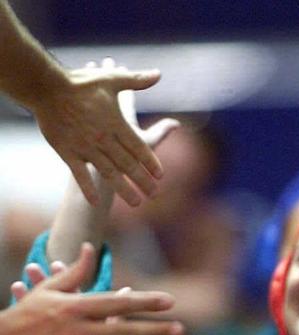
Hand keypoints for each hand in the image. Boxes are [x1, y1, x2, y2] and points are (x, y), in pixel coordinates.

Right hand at [2, 242, 183, 334]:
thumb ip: (75, 273)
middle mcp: (78, 331)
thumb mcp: (48, 292)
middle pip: (124, 330)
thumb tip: (91, 249)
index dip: (144, 302)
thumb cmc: (25, 317)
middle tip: (181, 330)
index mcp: (74, 307)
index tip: (169, 301)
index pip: (117, 303)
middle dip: (154, 330)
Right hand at [30, 61, 166, 207]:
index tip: (160, 175)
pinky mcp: (68, 152)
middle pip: (128, 164)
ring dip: (124, 189)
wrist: (47, 89)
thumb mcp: (111, 80)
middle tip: (154, 194)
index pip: (139, 147)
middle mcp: (103, 138)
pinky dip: (87, 189)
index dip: (150, 162)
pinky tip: (96, 203)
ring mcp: (85, 147)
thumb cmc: (80, 83)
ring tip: (137, 203)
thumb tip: (159, 75)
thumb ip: (136, 81)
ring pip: (109, 173)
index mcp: (116, 123)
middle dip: (143, 181)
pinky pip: (79, 175)